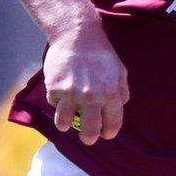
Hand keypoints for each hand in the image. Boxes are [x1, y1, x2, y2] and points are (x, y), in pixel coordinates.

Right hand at [43, 24, 128, 145]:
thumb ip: (121, 92)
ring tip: (67, 121)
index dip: (108, 132)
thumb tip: (119, 108)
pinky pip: (54, 105)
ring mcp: (72, 94)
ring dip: (65, 124)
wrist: (78, 36)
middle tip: (87, 137)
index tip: (104, 133)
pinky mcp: (55, 89)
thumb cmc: (102, 55)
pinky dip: (57, 102)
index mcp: (112, 94)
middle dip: (89, 138)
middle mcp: (93, 97)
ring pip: (64, 124)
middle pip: (89, 132)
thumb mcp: (120, 72)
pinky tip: (61, 93)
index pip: (112, 125)